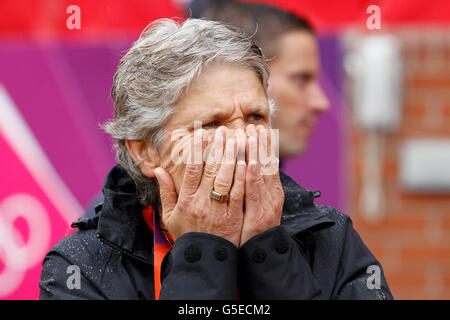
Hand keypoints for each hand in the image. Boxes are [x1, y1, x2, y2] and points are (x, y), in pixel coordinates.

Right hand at [155, 127, 246, 247]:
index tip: (203, 133)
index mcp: (186, 200)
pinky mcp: (233, 216)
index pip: (192, 169)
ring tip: (238, 139)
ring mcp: (218, 210)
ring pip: (226, 179)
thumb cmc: (187, 234)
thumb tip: (158, 170)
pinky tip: (248, 162)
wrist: (204, 258)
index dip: (198, 150)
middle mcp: (201, 202)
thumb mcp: (170, 215)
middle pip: (211, 170)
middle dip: (218, 148)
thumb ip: (166, 192)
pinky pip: (239, 193)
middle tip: (224, 130)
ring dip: (233, 157)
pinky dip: (243, 177)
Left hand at [240, 124, 283, 245]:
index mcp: (272, 190)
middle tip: (253, 126)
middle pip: (266, 164)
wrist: (262, 252)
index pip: (268, 163)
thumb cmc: (256, 228)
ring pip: (262, 173)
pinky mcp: (259, 214)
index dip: (263, 145)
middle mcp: (272, 194)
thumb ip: (255, 186)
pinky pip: (254, 192)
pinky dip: (253, 175)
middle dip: (260, 144)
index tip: (258, 129)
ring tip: (251, 134)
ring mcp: (267, 204)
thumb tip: (248, 166)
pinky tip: (249, 161)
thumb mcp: (258, 204)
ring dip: (257, 152)